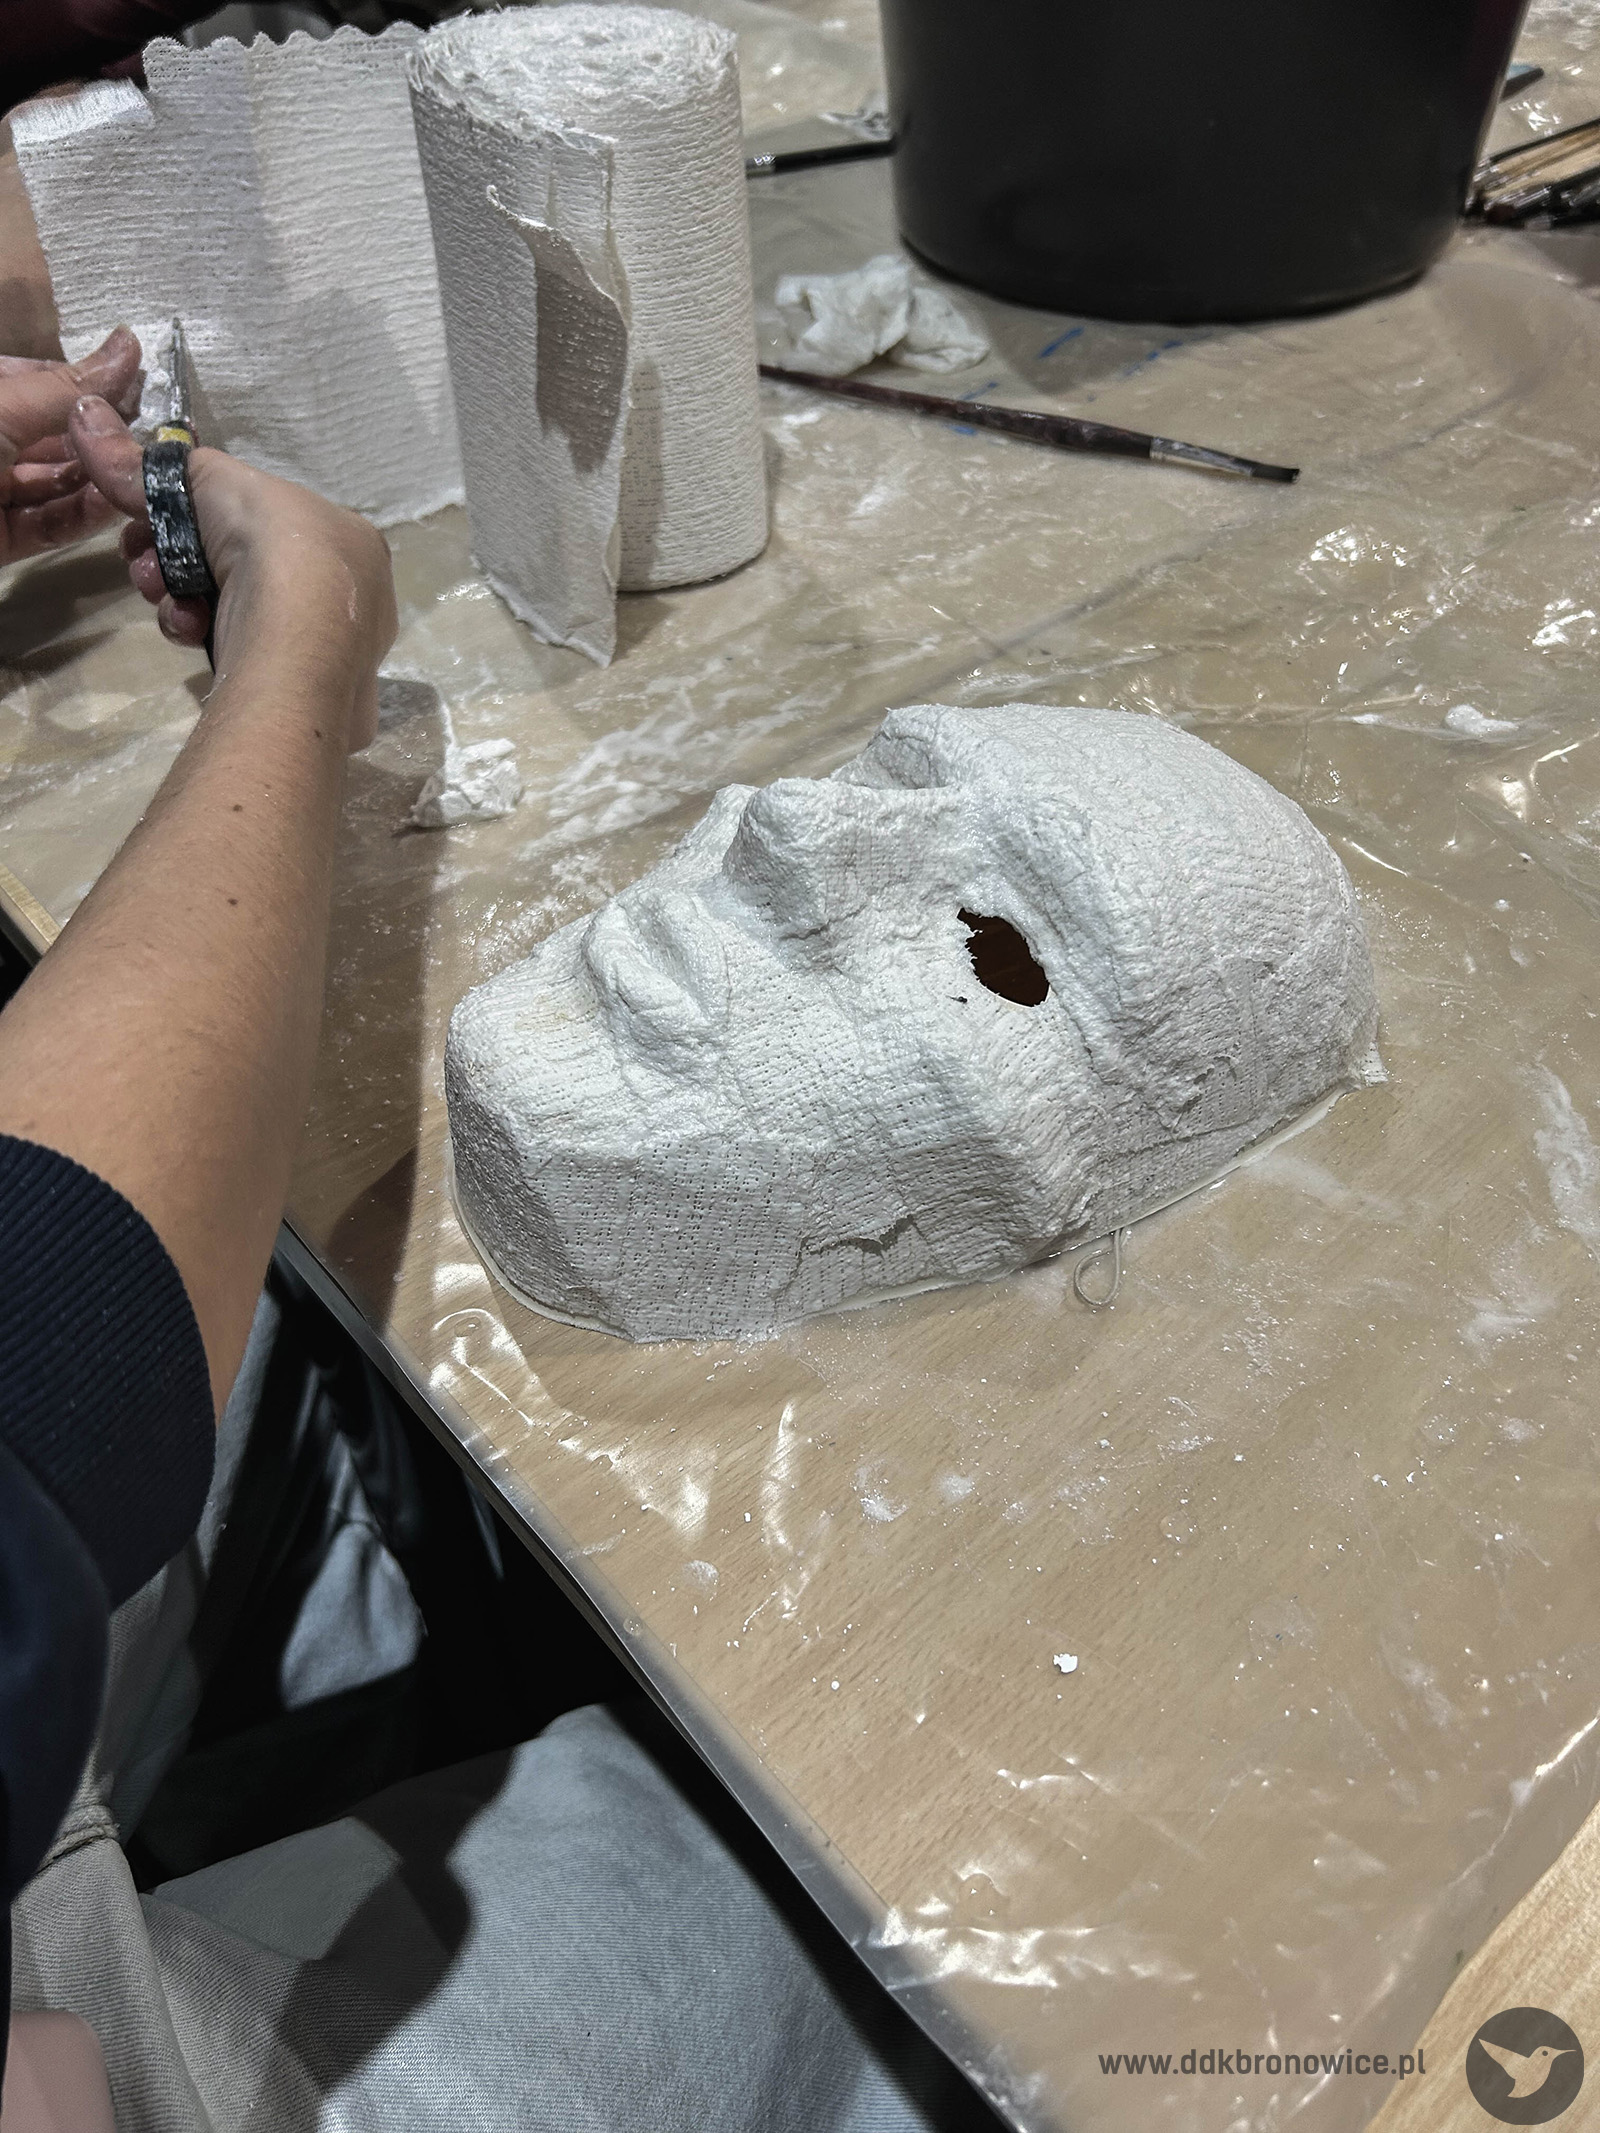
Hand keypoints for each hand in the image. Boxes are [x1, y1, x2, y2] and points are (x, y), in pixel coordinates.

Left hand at [0, 325, 141, 563]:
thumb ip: (66, 386)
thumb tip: (129, 346)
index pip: (32, 376)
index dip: (83, 381)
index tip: (138, 386)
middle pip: (46, 432)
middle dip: (96, 433)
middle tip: (153, 436)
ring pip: (52, 481)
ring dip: (96, 477)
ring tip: (144, 471)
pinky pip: (46, 525)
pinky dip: (80, 516)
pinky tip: (114, 505)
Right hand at [68, 396, 397, 751]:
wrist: (296, 640)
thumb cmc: (273, 544)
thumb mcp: (209, 478)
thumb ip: (150, 467)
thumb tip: (87, 421)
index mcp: (345, 534)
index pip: (259, 519)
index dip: (197, 519)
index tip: (154, 524)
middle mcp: (346, 589)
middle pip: (236, 565)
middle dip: (175, 561)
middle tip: (145, 565)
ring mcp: (327, 644)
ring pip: (231, 608)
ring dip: (179, 596)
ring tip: (163, 596)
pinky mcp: (303, 686)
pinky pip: (241, 650)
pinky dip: (203, 634)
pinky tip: (191, 631)